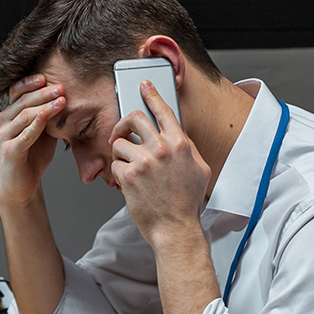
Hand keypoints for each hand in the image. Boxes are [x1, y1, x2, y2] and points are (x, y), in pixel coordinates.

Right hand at [0, 75, 65, 209]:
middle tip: (61, 87)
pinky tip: (45, 116)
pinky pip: (24, 135)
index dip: (30, 82)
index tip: (46, 77)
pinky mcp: (10, 151)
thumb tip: (65, 97)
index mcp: (10, 114)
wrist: (21, 185)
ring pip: (24, 116)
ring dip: (44, 106)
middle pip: (22, 101)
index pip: (17, 91)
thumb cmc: (33, 156)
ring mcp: (5, 136)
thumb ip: (49, 116)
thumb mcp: (43, 131)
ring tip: (61, 101)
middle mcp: (4, 122)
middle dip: (43, 93)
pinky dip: (35, 125)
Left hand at [109, 81, 210, 247]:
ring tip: (130, 169)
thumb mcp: (199, 169)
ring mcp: (144, 161)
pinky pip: (115, 164)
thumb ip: (186, 148)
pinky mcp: (129, 175)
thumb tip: (175, 134)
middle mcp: (162, 148)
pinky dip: (119, 174)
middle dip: (122, 124)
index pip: (163, 110)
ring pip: (119, 143)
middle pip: (133, 118)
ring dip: (120, 155)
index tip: (142, 85)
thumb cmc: (186, 202)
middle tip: (120, 134)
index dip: (151, 94)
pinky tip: (129, 184)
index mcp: (180, 143)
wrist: (175, 228)